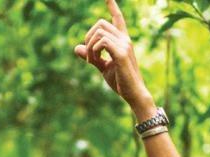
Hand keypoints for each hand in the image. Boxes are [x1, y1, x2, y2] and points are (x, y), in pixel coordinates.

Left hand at [74, 0, 153, 114]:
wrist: (133, 94)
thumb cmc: (120, 81)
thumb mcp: (103, 67)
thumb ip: (91, 56)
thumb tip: (76, 48)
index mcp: (122, 40)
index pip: (117, 17)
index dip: (112, 5)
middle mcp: (125, 39)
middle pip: (100, 23)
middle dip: (88, 36)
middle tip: (88, 55)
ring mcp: (124, 45)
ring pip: (99, 32)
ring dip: (89, 47)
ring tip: (91, 62)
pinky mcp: (121, 53)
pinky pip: (101, 42)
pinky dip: (93, 51)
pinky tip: (94, 62)